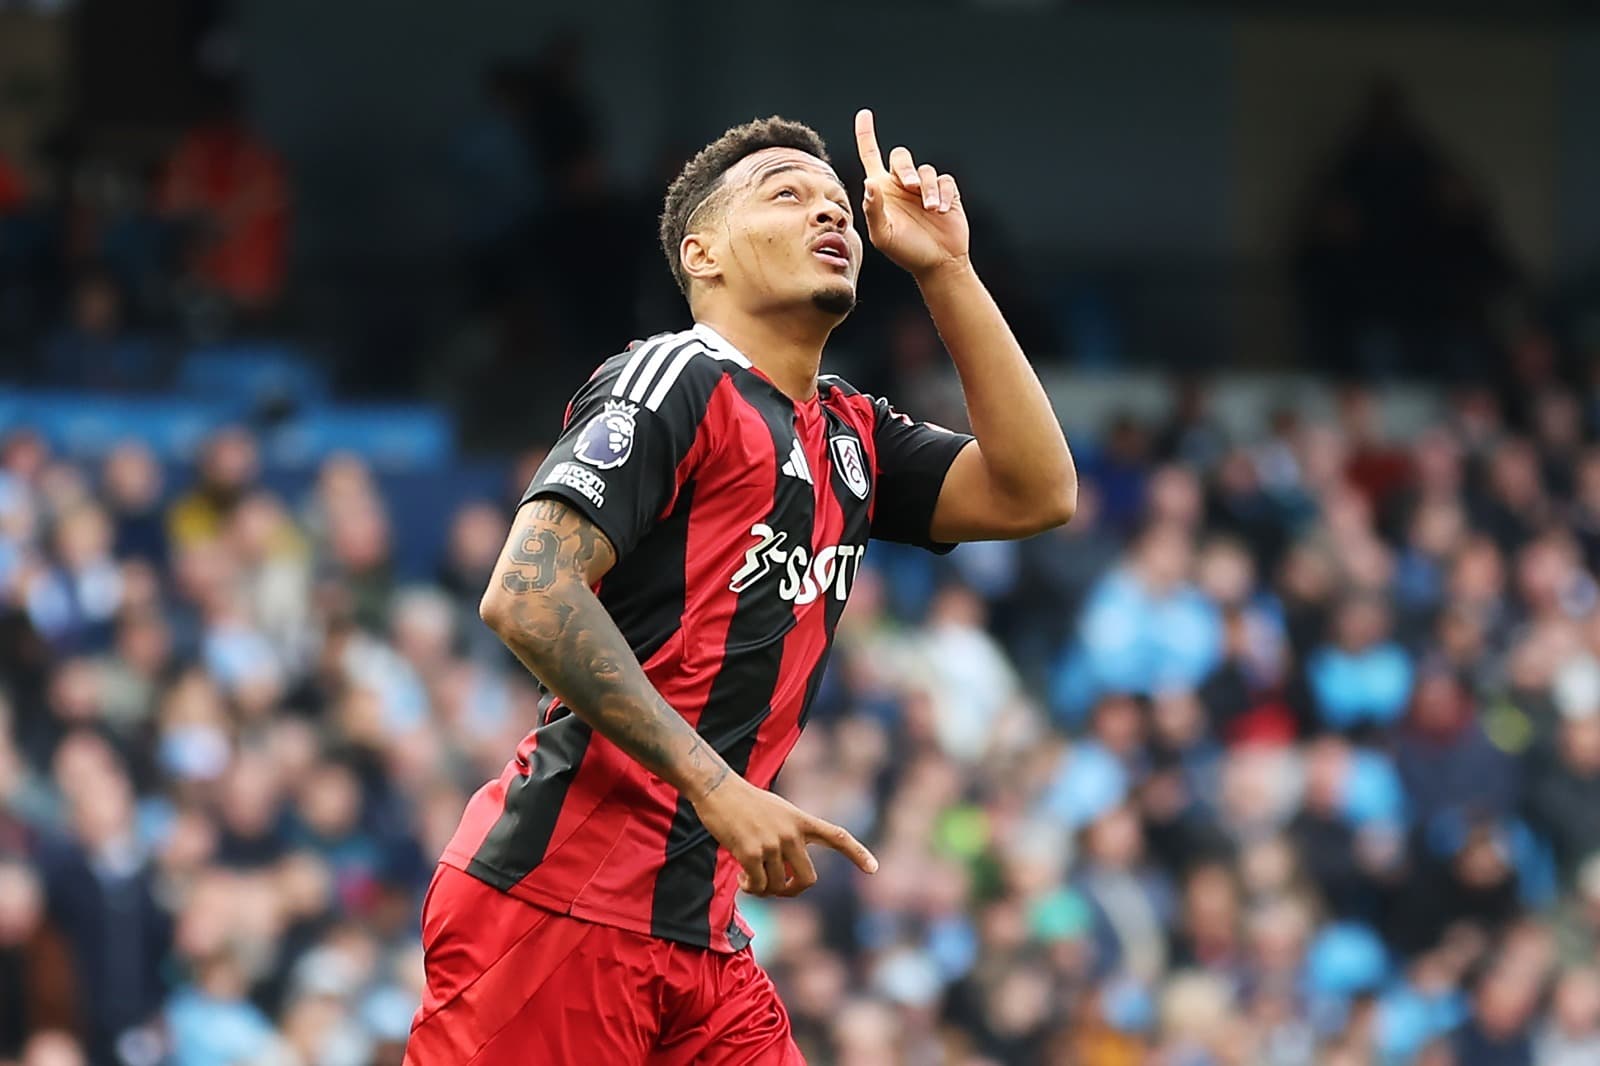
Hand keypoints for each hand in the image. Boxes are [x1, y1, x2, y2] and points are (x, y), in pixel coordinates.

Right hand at [692, 774, 877, 897]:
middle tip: (778, 888)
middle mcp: (791, 833)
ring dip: (764, 888)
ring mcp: (772, 843)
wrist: (718, 789)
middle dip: (793, 890)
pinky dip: (751, 888)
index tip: (874, 869)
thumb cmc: (746, 802)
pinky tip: (741, 878)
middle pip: (807, 879)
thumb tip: (787, 876)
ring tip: (750, 877)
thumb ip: (790, 837)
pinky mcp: (750, 852)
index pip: (837, 835)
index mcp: (801, 820)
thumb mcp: (778, 812)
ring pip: (778, 885)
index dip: (857, 853)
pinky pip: (758, 885)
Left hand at [854, 108, 970, 279]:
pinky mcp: (945, 192)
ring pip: (925, 170)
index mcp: (882, 191)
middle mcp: (902, 185)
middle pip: (901, 157)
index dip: (866, 135)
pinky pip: (943, 180)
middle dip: (906, 169)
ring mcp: (924, 187)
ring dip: (927, 189)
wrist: (938, 262)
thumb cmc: (906, 251)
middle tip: (910, 187)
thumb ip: (873, 209)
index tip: (864, 114)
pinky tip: (940, 210)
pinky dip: (941, 194)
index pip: (872, 156)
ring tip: (931, 210)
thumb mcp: (883, 235)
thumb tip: (869, 183)